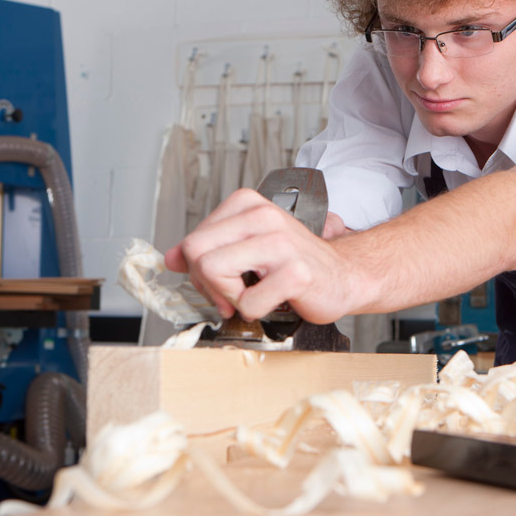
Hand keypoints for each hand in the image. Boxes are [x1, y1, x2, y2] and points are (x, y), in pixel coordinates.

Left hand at [164, 190, 360, 323]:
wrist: (344, 276)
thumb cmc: (295, 264)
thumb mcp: (245, 247)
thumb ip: (207, 249)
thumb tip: (170, 258)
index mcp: (247, 204)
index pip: (192, 238)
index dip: (198, 267)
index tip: (221, 279)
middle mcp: (263, 216)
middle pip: (196, 252)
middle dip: (208, 282)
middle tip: (232, 293)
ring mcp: (280, 243)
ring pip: (214, 272)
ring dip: (230, 297)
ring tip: (254, 295)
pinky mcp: (295, 272)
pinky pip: (248, 303)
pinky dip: (257, 311)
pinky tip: (276, 300)